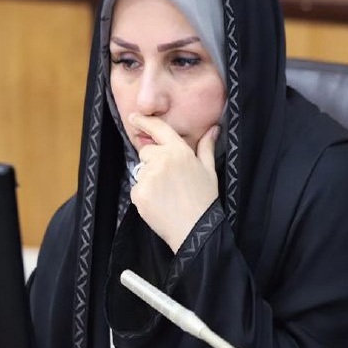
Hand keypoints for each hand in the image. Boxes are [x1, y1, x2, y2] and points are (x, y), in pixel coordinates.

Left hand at [129, 113, 218, 251]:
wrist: (195, 230)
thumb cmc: (205, 200)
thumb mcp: (209, 170)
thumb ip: (206, 147)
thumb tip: (213, 128)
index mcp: (179, 151)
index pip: (158, 129)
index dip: (144, 121)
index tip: (134, 117)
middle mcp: (161, 160)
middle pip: (146, 152)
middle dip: (153, 161)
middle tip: (169, 179)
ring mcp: (148, 177)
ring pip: (141, 171)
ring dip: (149, 179)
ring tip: (167, 194)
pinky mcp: (139, 193)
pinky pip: (137, 188)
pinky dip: (145, 195)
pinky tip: (159, 203)